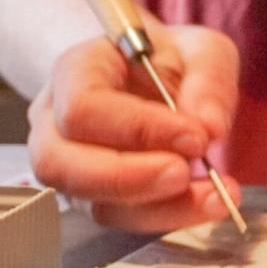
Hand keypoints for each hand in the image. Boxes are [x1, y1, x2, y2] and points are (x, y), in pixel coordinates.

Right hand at [28, 25, 243, 230]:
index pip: (83, 106)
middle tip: (186, 173)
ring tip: (211, 194)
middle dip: (131, 178)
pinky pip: (118, 219)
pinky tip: (206, 202)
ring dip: (156, 206)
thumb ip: (208, 79)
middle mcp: (55, 121)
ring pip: (91, 202)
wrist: (149, 75)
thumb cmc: (165, 59)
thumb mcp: (200, 48)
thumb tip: (210, 127)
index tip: (193, 136)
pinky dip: (166, 215)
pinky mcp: (92, 197)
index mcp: (75, 70)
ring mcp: (68, 165)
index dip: (135, 128)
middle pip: (62, 164)